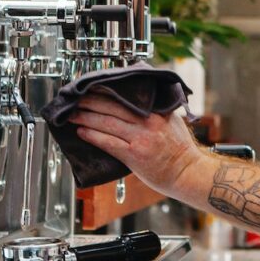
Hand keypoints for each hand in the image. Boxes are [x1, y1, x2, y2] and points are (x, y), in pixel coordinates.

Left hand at [69, 92, 202, 196]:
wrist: (187, 172)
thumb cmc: (181, 150)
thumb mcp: (173, 121)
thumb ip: (157, 111)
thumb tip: (139, 103)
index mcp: (157, 112)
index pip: (127, 96)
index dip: (107, 92)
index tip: (93, 88)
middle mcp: (149, 123)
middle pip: (113, 107)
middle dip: (91, 102)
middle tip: (75, 99)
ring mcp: (141, 139)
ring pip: (107, 123)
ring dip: (86, 118)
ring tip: (72, 115)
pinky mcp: (134, 155)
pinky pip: (108, 143)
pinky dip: (93, 136)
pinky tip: (82, 132)